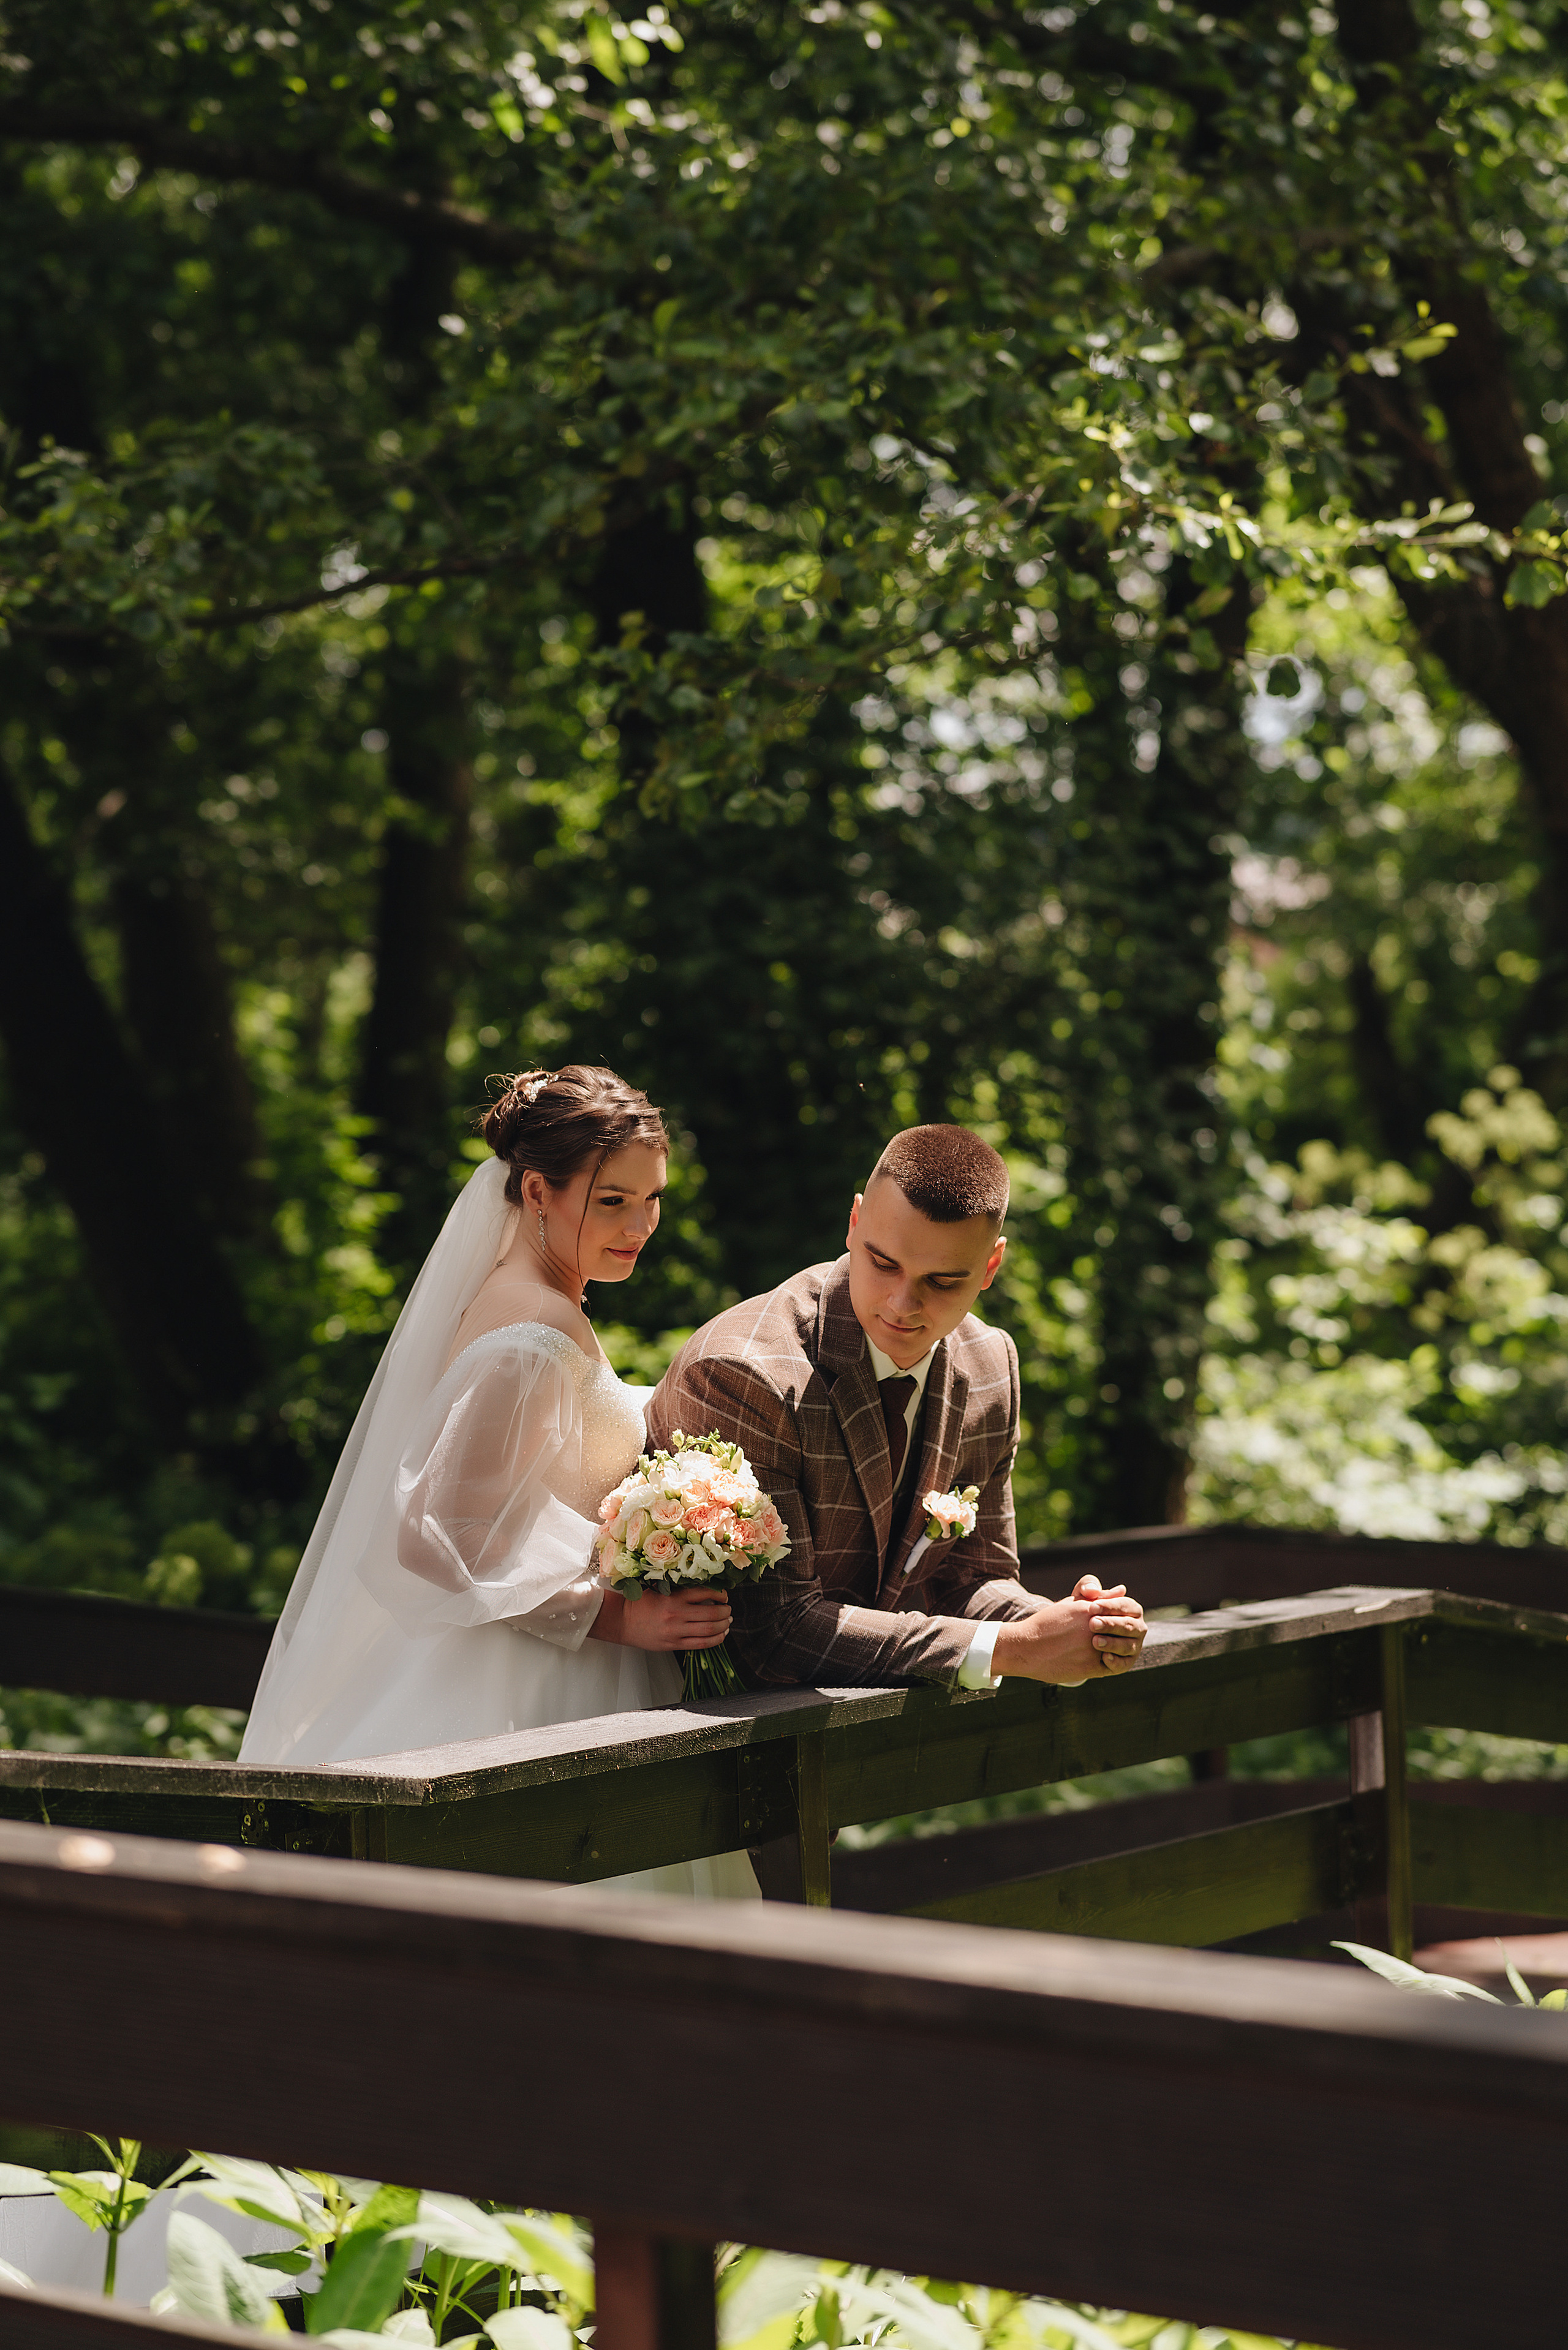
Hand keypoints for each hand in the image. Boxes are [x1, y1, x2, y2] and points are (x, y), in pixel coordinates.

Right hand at [595, 1588, 732, 1652]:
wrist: (622, 1621)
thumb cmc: (641, 1603)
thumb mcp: (660, 1589)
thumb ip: (681, 1590)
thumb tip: (707, 1589)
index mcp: (674, 1596)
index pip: (706, 1593)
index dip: (721, 1594)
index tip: (725, 1596)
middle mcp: (677, 1613)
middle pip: (712, 1613)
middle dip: (726, 1611)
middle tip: (729, 1610)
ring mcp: (676, 1631)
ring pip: (709, 1629)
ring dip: (724, 1625)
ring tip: (728, 1622)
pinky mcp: (673, 1644)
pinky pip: (701, 1644)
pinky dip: (715, 1640)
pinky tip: (721, 1635)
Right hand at [989, 1572, 1146, 1684]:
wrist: (1026, 1647)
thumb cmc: (1048, 1623)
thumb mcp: (1072, 1604)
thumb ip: (1099, 1596)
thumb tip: (1122, 1589)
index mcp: (1090, 1609)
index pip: (1123, 1611)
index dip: (1120, 1617)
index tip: (1110, 1622)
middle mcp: (1094, 1627)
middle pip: (1123, 1630)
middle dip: (1120, 1633)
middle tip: (1108, 1636)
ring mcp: (1093, 1648)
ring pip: (1120, 1648)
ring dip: (1116, 1648)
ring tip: (1102, 1648)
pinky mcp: (1091, 1667)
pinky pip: (1112, 1665)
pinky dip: (1109, 1662)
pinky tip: (1096, 1659)